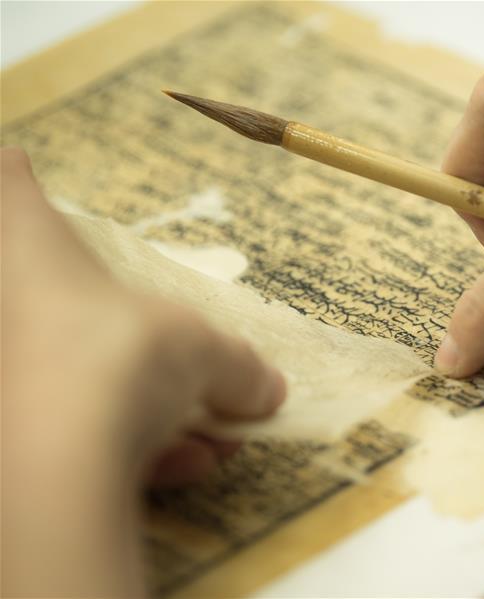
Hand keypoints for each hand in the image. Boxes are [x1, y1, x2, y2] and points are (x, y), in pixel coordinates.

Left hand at [1, 148, 284, 595]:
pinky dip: (142, 452)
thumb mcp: (203, 350)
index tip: (12, 157)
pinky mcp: (27, 440)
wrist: (56, 466)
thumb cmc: (121, 361)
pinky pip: (87, 438)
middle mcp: (13, 314)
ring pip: (87, 383)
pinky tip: (195, 465)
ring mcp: (17, 378)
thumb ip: (238, 368)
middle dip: (134, 334)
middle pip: (57, 300)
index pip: (15, 199)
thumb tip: (268, 389)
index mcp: (40, 259)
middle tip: (187, 358)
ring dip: (163, 415)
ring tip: (218, 441)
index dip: (16, 179)